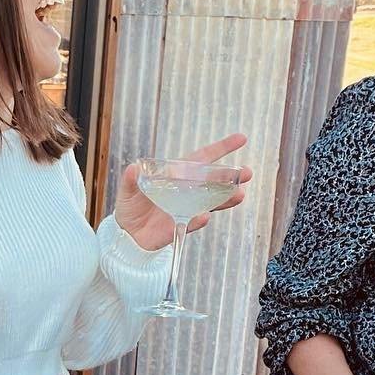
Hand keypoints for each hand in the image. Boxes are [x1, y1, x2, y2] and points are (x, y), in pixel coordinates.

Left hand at [114, 132, 251, 251]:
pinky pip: (190, 223)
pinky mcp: (179, 227)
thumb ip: (130, 179)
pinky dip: (197, 220)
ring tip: (239, 194)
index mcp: (177, 176)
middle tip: (248, 172)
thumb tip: (133, 167)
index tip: (241, 139)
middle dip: (231, 177)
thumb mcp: (127, 190)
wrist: (126, 235)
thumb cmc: (130, 207)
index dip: (220, 149)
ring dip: (224, 199)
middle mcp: (187, 192)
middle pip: (213, 182)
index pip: (201, 160)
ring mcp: (186, 210)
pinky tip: (205, 215)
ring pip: (210, 203)